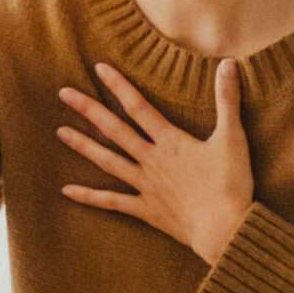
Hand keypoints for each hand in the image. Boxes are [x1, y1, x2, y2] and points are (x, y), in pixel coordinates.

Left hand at [56, 59, 253, 264]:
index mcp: (170, 142)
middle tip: (63, 94)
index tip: (99, 69)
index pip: (138, 107)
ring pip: (108, 161)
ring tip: (60, 132)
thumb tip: (229, 63)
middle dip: (88, 110)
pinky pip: (111, 202)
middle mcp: (151, 160)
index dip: (119, 86)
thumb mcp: (233, 137)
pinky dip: (89, 196)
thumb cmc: (230, 184)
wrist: (224, 229)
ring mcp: (145, 185)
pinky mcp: (145, 210)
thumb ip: (228, 99)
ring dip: (83, 146)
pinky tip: (66, 191)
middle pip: (114, 130)